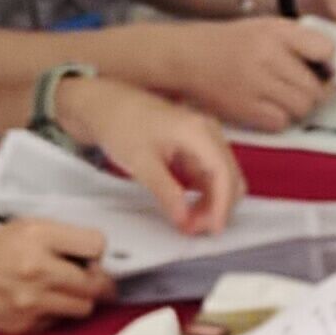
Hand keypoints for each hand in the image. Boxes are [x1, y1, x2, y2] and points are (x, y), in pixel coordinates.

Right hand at [0, 222, 108, 333]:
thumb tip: (81, 251)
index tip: (87, 252)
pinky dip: (53, 316)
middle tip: (87, 277)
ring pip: (82, 308)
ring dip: (79, 300)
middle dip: (96, 280)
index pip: (96, 244)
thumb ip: (47, 238)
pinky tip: (35, 305)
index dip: (93, 250)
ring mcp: (30, 302)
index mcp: (35, 236)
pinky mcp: (21, 326)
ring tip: (62, 292)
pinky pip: (56, 324)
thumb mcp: (8, 228)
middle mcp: (37, 269)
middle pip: (96, 283)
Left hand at [64, 74, 245, 233]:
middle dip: (218, 206)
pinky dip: (204, 194)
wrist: (105, 105)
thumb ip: (166, 192)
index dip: (222, 205)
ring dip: (212, 202)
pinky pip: (209, 174)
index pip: (223, 173)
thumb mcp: (142, 163)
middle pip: (229, 176)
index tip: (212, 228)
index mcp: (197, 131)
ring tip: (189, 221)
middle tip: (196, 229)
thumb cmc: (120, 122)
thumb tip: (184, 218)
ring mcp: (203, 138)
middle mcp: (207, 131)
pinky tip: (188, 207)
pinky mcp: (195, 146)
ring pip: (222, 178)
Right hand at [146, 14, 335, 130]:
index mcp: (276, 32)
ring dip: (301, 107)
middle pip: (316, 88)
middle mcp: (267, 57)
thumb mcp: (267, 27)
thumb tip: (334, 65)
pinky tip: (270, 107)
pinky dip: (281, 118)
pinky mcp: (245, 110)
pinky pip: (280, 122)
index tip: (325, 67)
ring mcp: (256, 86)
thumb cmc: (232, 43)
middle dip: (317, 91)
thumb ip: (300, 40)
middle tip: (308, 88)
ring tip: (287, 97)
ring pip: (302, 108)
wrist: (187, 58)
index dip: (330, 62)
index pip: (325, 49)